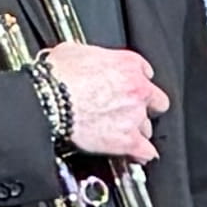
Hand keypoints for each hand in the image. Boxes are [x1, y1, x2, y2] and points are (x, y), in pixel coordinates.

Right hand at [45, 40, 165, 165]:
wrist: (49, 101)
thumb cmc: (56, 76)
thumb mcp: (73, 51)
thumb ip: (91, 57)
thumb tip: (82, 60)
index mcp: (128, 64)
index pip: (145, 73)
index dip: (136, 82)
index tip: (127, 88)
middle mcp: (137, 89)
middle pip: (156, 101)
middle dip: (145, 107)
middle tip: (128, 111)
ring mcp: (135, 116)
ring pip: (148, 127)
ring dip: (136, 130)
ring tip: (118, 132)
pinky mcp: (128, 140)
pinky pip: (146, 151)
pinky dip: (141, 154)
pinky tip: (135, 154)